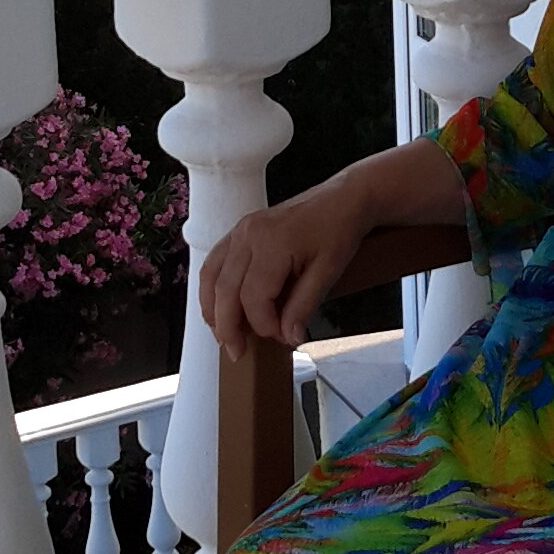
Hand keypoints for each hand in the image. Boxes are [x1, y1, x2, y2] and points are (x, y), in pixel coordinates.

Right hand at [198, 180, 371, 359]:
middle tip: (236, 353)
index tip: (280, 338)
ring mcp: (240, 230)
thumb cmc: (338, 232)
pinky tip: (220, 308)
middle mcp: (248, 234)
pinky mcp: (239, 231)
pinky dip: (212, 289)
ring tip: (223, 336)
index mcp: (272, 243)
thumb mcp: (328, 272)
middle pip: (225, 289)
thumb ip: (303, 306)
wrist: (342, 199)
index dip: (262, 324)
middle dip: (227, 326)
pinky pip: (215, 263)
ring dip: (212, 310)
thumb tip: (287, 338)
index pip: (253, 296)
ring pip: (211, 277)